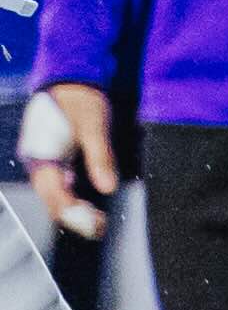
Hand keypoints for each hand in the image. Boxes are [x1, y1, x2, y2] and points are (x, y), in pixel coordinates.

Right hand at [23, 83, 111, 240]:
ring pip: (53, 195)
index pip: (53, 195)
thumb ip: (100, 156)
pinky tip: (88, 205)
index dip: (73, 213)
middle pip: (50, 199)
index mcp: (41, 154)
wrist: (71, 81)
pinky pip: (57, 185)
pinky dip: (70, 198)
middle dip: (73, 217)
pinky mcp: (51, 159)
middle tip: (99, 227)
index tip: (95, 223)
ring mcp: (42, 161)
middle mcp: (37, 162)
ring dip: (73, 210)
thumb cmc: (81, 100)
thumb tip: (108, 187)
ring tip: (97, 221)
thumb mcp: (94, 126)